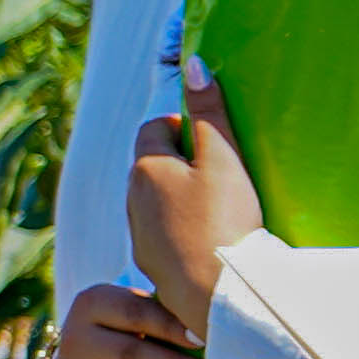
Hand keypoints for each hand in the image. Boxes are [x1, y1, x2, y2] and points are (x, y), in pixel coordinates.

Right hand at [49, 281, 213, 358]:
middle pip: (128, 356)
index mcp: (94, 303)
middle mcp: (75, 337)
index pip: (136, 313)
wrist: (82, 356)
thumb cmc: (130, 330)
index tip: (205, 341)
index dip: (171, 327)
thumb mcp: (140, 312)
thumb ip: (168, 316)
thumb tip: (219, 337)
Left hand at [120, 69, 264, 328]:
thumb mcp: (223, 159)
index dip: (181, 126)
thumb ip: (210, 113)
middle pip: (151, 166)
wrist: (218, 294)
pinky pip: (161, 235)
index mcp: (146, 169)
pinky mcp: (151, 267)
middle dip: (179, 161)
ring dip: (177, 197)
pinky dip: (179, 229)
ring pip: (153, 202)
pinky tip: (207, 239)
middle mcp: (133, 201)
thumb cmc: (224, 220)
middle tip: (217, 171)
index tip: (208, 139)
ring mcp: (139, 237)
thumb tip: (193, 63)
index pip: (153, 128)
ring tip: (215, 206)